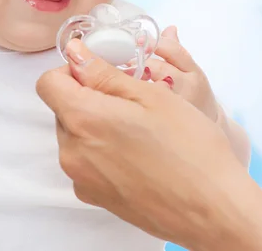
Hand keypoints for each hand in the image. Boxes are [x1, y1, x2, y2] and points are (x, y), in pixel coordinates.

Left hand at [36, 40, 261, 250]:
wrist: (213, 208)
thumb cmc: (189, 146)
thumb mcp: (149, 95)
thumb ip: (102, 73)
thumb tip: (75, 53)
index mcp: (82, 120)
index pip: (48, 83)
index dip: (71, 71)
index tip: (99, 73)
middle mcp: (72, 152)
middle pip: (63, 109)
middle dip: (88, 97)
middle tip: (129, 99)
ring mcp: (81, 179)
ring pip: (75, 135)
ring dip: (96, 124)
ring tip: (138, 129)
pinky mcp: (95, 198)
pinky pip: (87, 161)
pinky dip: (102, 150)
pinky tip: (137, 154)